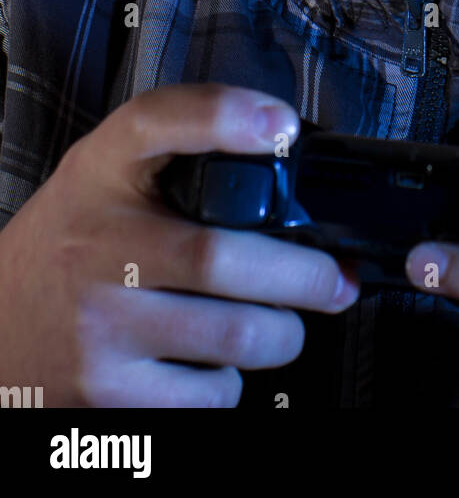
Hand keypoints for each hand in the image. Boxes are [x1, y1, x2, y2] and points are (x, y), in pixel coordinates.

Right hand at [0, 82, 359, 406]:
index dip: (224, 117)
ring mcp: (101, 324)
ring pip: (235, 334)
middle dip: (305, 276)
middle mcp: (98, 244)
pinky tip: (213, 360)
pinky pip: (211, 393)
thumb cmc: (75, 241)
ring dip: (281, 333)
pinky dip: (231, 382)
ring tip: (279, 323)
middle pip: (224, 257)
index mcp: (102, 173)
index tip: (280, 126)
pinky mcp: (108, 392)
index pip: (157, 121)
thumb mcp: (110, 171)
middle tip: (331, 279)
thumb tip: (285, 142)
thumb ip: (185, 146)